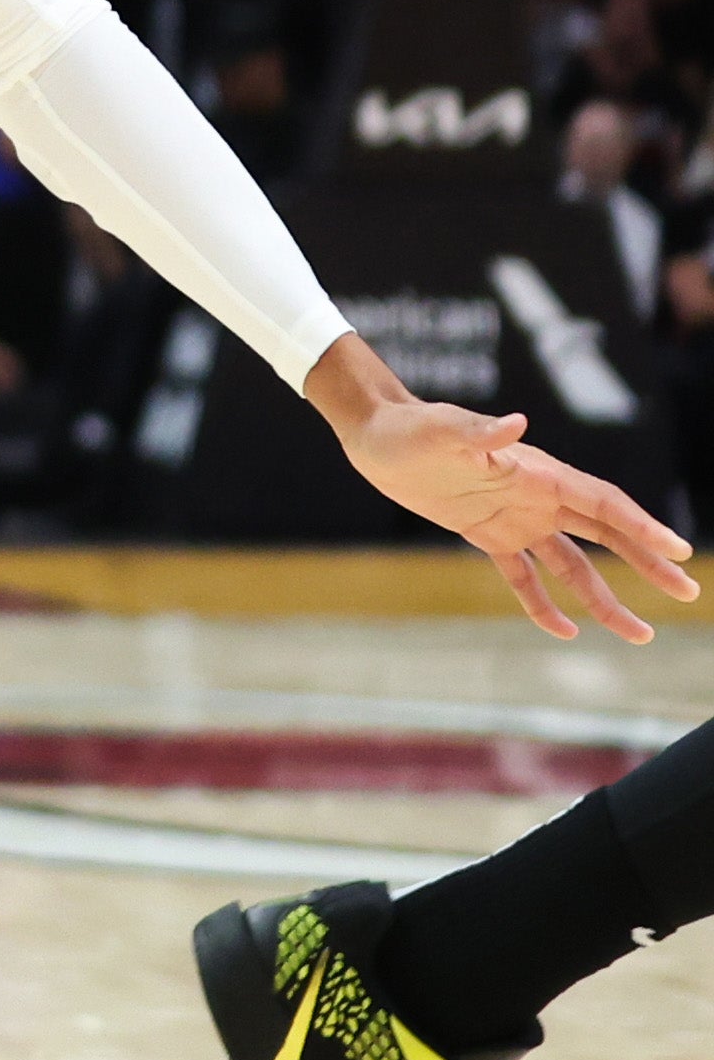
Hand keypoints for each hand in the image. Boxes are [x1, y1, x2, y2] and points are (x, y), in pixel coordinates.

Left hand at [316, 344, 697, 641]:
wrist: (378, 435)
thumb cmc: (412, 428)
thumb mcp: (443, 430)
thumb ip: (480, 432)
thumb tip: (516, 425)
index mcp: (540, 474)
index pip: (604, 504)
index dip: (641, 527)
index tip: (677, 552)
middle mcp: (537, 497)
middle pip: (606, 536)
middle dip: (646, 564)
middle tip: (686, 594)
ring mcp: (516, 518)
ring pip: (573, 565)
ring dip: (605, 597)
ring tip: (639, 634)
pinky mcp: (487, 534)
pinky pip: (524, 576)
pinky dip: (543, 604)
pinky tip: (564, 631)